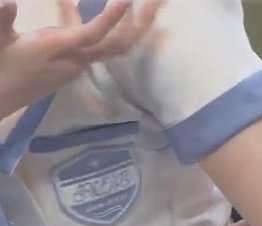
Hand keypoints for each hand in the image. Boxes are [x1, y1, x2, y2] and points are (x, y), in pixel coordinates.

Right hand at [0, 0, 160, 116]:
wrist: (0, 97)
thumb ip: (1, 20)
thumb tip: (7, 1)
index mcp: (59, 51)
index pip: (93, 34)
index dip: (110, 17)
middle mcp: (77, 59)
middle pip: (120, 43)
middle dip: (142, 22)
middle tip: (161, 0)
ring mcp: (79, 62)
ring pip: (114, 43)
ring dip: (132, 22)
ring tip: (144, 1)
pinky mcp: (75, 62)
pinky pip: (98, 40)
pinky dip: (104, 21)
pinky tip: (81, 2)